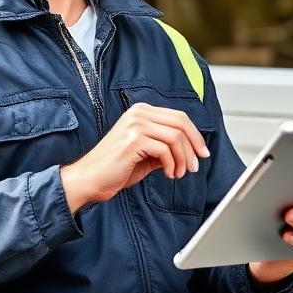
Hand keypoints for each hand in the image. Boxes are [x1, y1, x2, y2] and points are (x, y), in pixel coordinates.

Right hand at [60, 102, 210, 212]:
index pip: (178, 117)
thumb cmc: (115, 168)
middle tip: (194, 166)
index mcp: (141, 112)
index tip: (202, 153)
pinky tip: (168, 174)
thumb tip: (191, 150)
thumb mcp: (146, 154)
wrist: (89, 179)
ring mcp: (135, 125)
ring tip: (178, 174)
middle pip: (181, 123)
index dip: (195, 135)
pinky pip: (165, 150)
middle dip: (193, 146)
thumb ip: (165, 147)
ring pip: (175, 137)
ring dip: (183, 159)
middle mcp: (138, 113)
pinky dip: (172, 165)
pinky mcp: (133, 140)